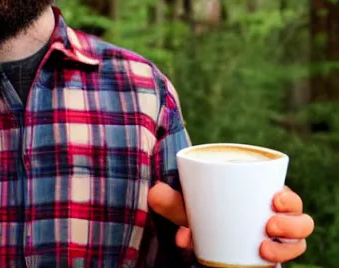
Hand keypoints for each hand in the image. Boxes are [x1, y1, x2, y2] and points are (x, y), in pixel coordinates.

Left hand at [147, 182, 313, 263]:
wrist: (206, 240)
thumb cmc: (202, 214)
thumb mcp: (189, 207)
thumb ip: (171, 199)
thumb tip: (152, 193)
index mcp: (261, 194)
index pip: (286, 193)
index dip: (288, 198)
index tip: (275, 199)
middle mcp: (274, 217)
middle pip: (300, 217)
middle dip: (291, 222)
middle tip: (268, 224)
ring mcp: (275, 240)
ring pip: (299, 242)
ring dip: (287, 247)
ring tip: (264, 248)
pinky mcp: (272, 258)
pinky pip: (288, 260)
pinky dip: (280, 261)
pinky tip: (262, 260)